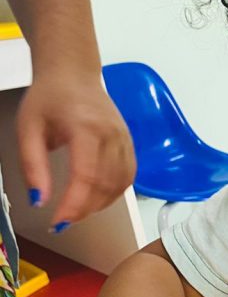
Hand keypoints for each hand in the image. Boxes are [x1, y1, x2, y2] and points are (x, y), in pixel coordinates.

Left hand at [17, 70, 135, 228]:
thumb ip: (33, 166)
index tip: (57, 222)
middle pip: (105, 185)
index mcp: (86, 127)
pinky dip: (113, 194)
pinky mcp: (130, 143)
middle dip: (83, 210)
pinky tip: (95, 199)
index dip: (73, 205)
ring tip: (77, 211)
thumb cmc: (50, 97)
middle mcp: (111, 134)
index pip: (86, 176)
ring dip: (99, 205)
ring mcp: (125, 139)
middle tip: (62, 221)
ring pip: (120, 185)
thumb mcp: (28, 129)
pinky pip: (128, 177)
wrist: (73, 74)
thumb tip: (39, 201)